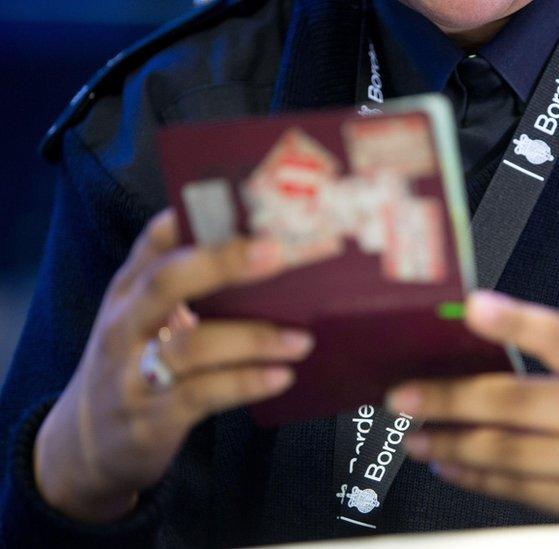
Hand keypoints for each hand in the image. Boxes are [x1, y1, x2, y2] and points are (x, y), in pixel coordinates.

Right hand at [34, 210, 313, 522]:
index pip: (155, 240)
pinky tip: (281, 376)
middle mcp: (125, 324)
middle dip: (223, 262)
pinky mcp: (152, 418)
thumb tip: (264, 254)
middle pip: (167, 281)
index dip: (195, 216)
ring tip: (302, 339)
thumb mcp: (143, 320)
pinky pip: (203, 395)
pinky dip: (246, 383)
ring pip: (192, 345)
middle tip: (278, 252)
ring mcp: (134, 373)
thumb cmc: (134, 366)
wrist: (83, 448)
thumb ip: (187, 287)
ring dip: (254, 338)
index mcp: (129, 291)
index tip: (243, 200)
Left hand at [388, 291, 558, 520]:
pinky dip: (472, 475)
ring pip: (508, 451)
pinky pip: (513, 488)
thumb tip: (466, 349)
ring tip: (416, 434)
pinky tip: (447, 462)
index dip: (516, 320)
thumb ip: (550, 361)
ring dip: (451, 442)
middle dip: (452, 398)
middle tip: (405, 395)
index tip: (472, 307)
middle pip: (519, 402)